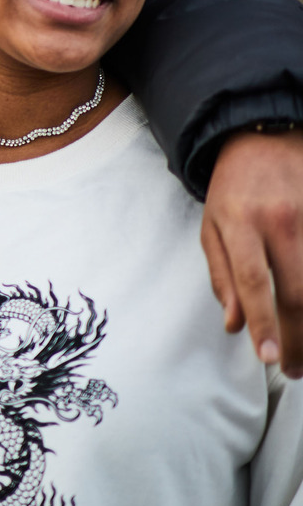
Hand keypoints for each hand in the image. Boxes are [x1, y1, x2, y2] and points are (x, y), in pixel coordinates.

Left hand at [201, 127, 302, 376]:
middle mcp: (279, 221)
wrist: (265, 137)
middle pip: (297, 291)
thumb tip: (233, 324)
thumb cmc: (232, 188)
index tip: (271, 359)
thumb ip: (222, 276)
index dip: (264, 324)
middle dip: (298, 337)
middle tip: (294, 369)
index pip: (254, 282)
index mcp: (239, 223)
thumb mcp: (211, 225)